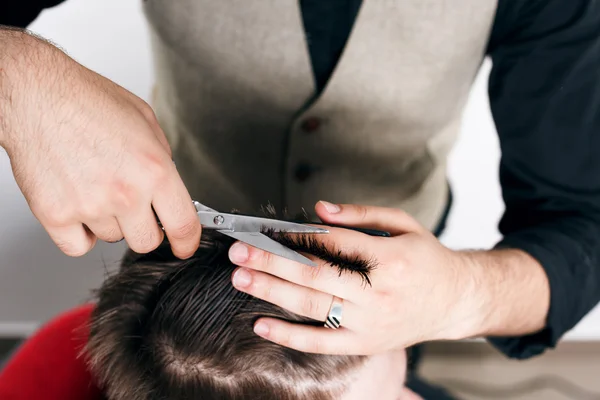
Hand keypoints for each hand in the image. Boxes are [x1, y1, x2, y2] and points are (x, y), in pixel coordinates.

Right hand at [0, 30, 200, 257]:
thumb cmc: (88, 101)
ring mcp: (90, 207)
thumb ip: (162, 160)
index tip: (184, 246)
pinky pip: (78, 246)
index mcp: (153, 170)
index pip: (183, 224)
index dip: (187, 241)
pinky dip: (79, 233)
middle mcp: (125, 193)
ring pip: (112, 238)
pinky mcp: (56, 215)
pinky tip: (78, 206)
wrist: (37, 95)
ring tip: (95, 186)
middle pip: (147, 241)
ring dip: (108, 221)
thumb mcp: (146, 122)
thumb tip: (169, 188)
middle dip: (144, 227)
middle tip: (132, 206)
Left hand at [228, 201, 485, 354]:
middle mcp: (378, 294)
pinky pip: (321, 342)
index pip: (333, 244)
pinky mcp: (365, 343)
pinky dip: (289, 335)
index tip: (267, 229)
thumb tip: (318, 210)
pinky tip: (261, 324)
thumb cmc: (425, 258)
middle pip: (315, 276)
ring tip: (241, 278)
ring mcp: (370, 323)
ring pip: (313, 307)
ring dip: (273, 292)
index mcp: (389, 259)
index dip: (297, 236)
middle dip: (273, 262)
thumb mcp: (404, 225)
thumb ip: (361, 214)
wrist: (455, 301)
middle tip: (240, 252)